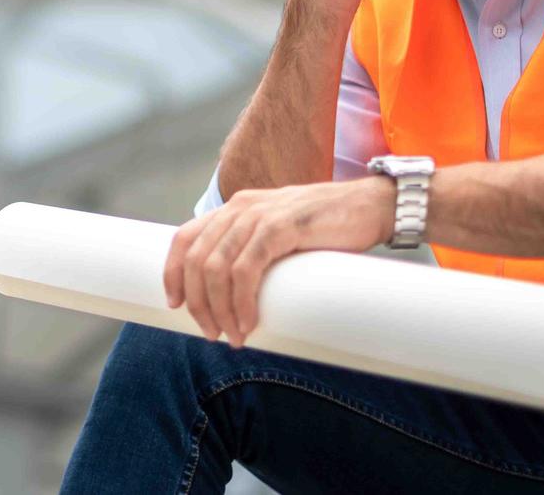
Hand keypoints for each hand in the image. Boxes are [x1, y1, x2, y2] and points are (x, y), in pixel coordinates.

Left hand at [162, 177, 394, 347]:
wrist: (372, 207)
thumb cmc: (328, 229)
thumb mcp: (280, 235)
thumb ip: (256, 251)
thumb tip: (236, 296)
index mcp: (235, 208)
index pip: (184, 238)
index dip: (172, 273)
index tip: (176, 306)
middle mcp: (240, 207)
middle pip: (196, 259)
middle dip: (198, 303)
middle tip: (212, 333)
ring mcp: (260, 215)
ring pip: (216, 267)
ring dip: (219, 309)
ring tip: (234, 336)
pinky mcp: (282, 226)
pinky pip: (247, 268)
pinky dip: (241, 300)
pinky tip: (249, 322)